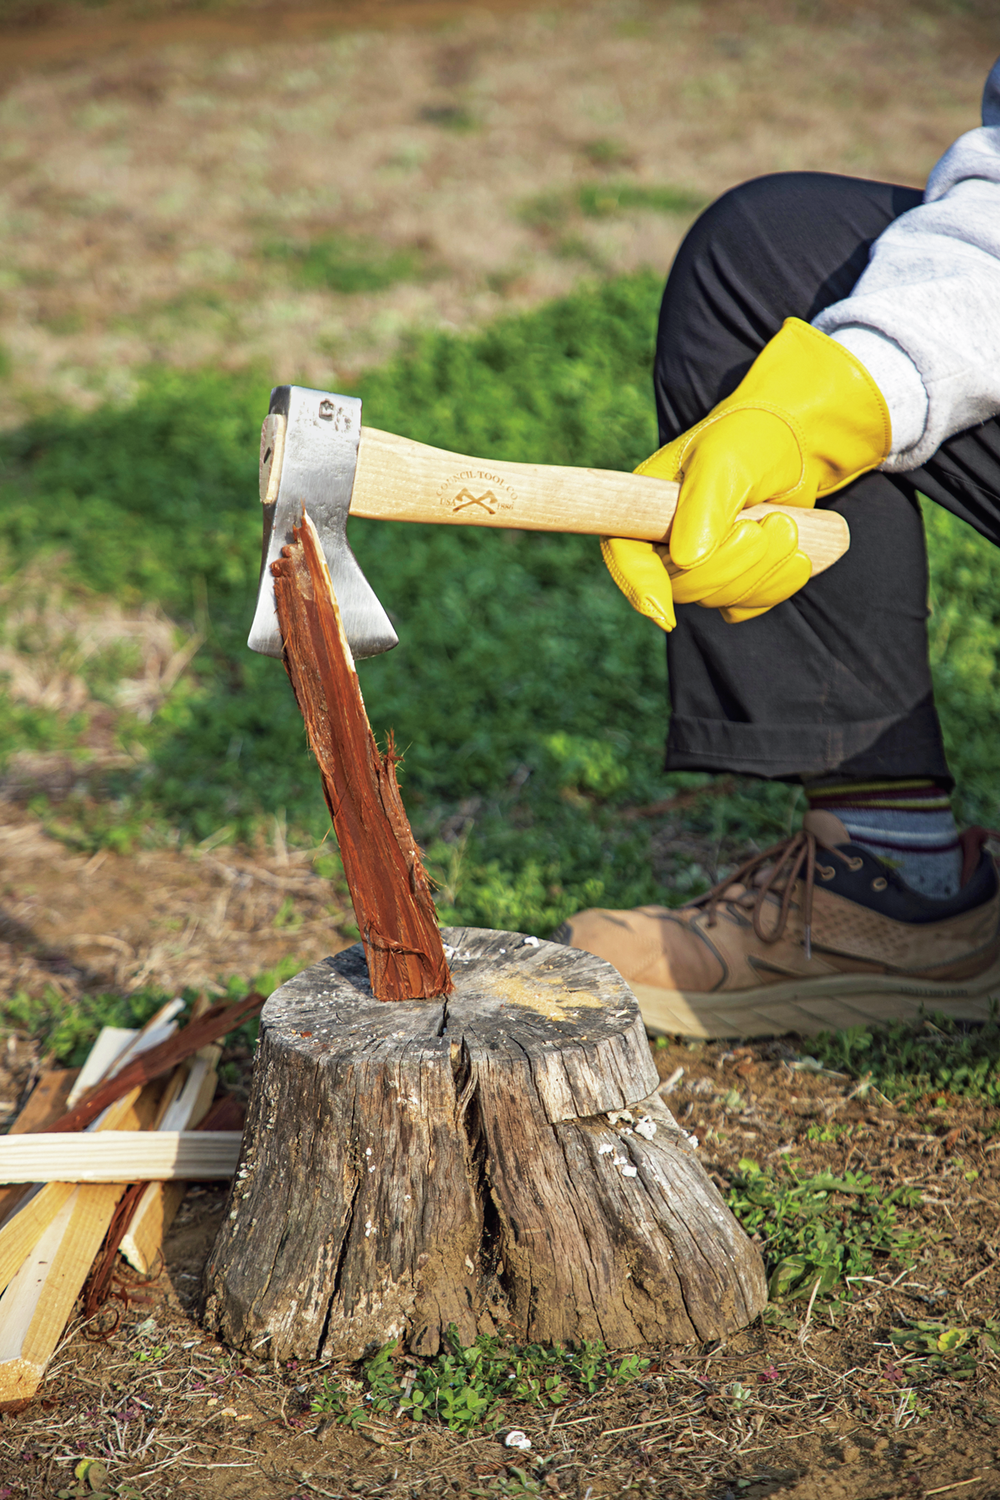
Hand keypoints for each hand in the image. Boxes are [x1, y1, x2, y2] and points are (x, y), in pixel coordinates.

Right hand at [603, 318, 891, 628]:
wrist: (793, 445)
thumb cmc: (749, 440)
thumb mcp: (724, 461)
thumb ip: (703, 508)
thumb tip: (687, 561)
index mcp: (644, 509)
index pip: (626, 556)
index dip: (639, 587)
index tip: (664, 615)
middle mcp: (664, 543)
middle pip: (682, 587)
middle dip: (732, 563)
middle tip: (771, 525)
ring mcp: (699, 567)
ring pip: (718, 598)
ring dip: (763, 567)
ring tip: (788, 523)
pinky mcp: (732, 581)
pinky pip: (745, 604)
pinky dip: (776, 584)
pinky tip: (798, 554)